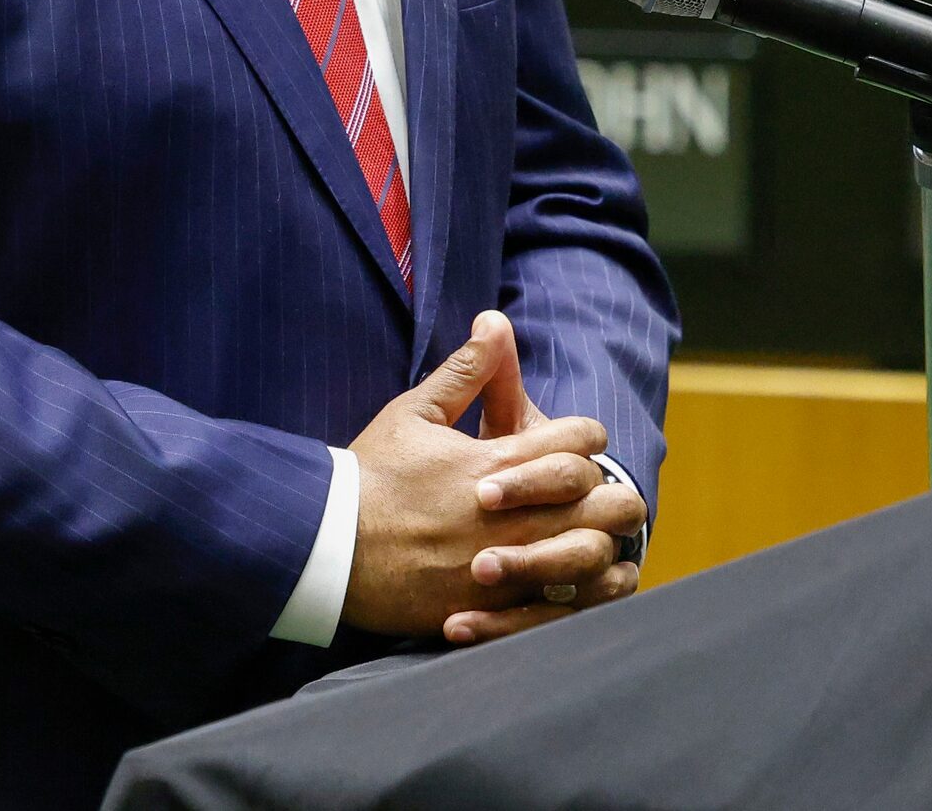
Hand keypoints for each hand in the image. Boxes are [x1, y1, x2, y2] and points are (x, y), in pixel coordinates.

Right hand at [342, 310, 644, 640]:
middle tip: (593, 491)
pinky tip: (572, 583)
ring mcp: (503, 567)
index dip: (587, 437)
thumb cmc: (369, 476)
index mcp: (496, 462)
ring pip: (589, 556)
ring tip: (588, 535)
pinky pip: (558, 608)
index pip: (581, 441)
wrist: (326, 548)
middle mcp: (510, 517)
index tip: (577, 443)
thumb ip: (464, 370)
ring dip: (596, 541)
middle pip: (600, 500)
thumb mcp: (413, 412)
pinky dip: (575, 594)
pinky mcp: (490, 611)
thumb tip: (496, 321)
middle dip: (605, 489)